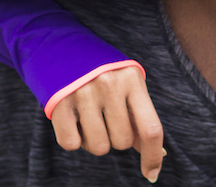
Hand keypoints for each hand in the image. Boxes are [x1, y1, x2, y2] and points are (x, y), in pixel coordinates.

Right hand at [49, 66, 163, 181]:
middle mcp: (109, 84)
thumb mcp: (124, 83)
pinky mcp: (58, 102)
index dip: (152, 156)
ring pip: (98, 146)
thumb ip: (138, 115)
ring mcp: (82, 92)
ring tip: (87, 118)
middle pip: (122, 142)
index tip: (150, 174)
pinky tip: (71, 120)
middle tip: (104, 117)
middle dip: (114, 138)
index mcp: (132, 79)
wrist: (57, 43)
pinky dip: (72, 139)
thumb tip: (158, 155)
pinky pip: (71, 143)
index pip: (150, 128)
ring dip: (93, 141)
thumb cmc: (99, 69)